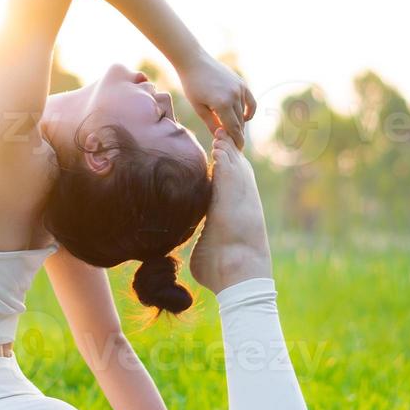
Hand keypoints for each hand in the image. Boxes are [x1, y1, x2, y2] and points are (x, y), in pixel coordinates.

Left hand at [178, 53, 255, 147]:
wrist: (194, 62)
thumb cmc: (192, 85)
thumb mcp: (199, 107)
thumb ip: (211, 123)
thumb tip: (221, 136)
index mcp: (222, 104)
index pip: (233, 129)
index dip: (236, 140)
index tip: (238, 149)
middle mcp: (234, 96)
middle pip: (239, 122)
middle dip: (237, 134)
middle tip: (234, 143)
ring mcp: (240, 89)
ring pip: (244, 113)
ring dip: (240, 123)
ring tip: (232, 130)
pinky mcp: (242, 83)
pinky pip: (250, 101)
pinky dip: (248, 111)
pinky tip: (243, 117)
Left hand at [189, 129, 271, 293]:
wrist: (240, 274)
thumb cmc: (220, 272)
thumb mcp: (202, 254)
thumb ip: (190, 247)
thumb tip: (169, 257)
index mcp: (231, 217)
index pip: (227, 192)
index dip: (224, 177)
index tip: (217, 163)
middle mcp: (240, 205)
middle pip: (236, 174)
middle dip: (229, 156)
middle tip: (221, 138)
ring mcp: (241, 198)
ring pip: (235, 168)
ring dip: (226, 151)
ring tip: (219, 134)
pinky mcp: (236, 193)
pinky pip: (231, 168)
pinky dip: (225, 154)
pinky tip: (218, 140)